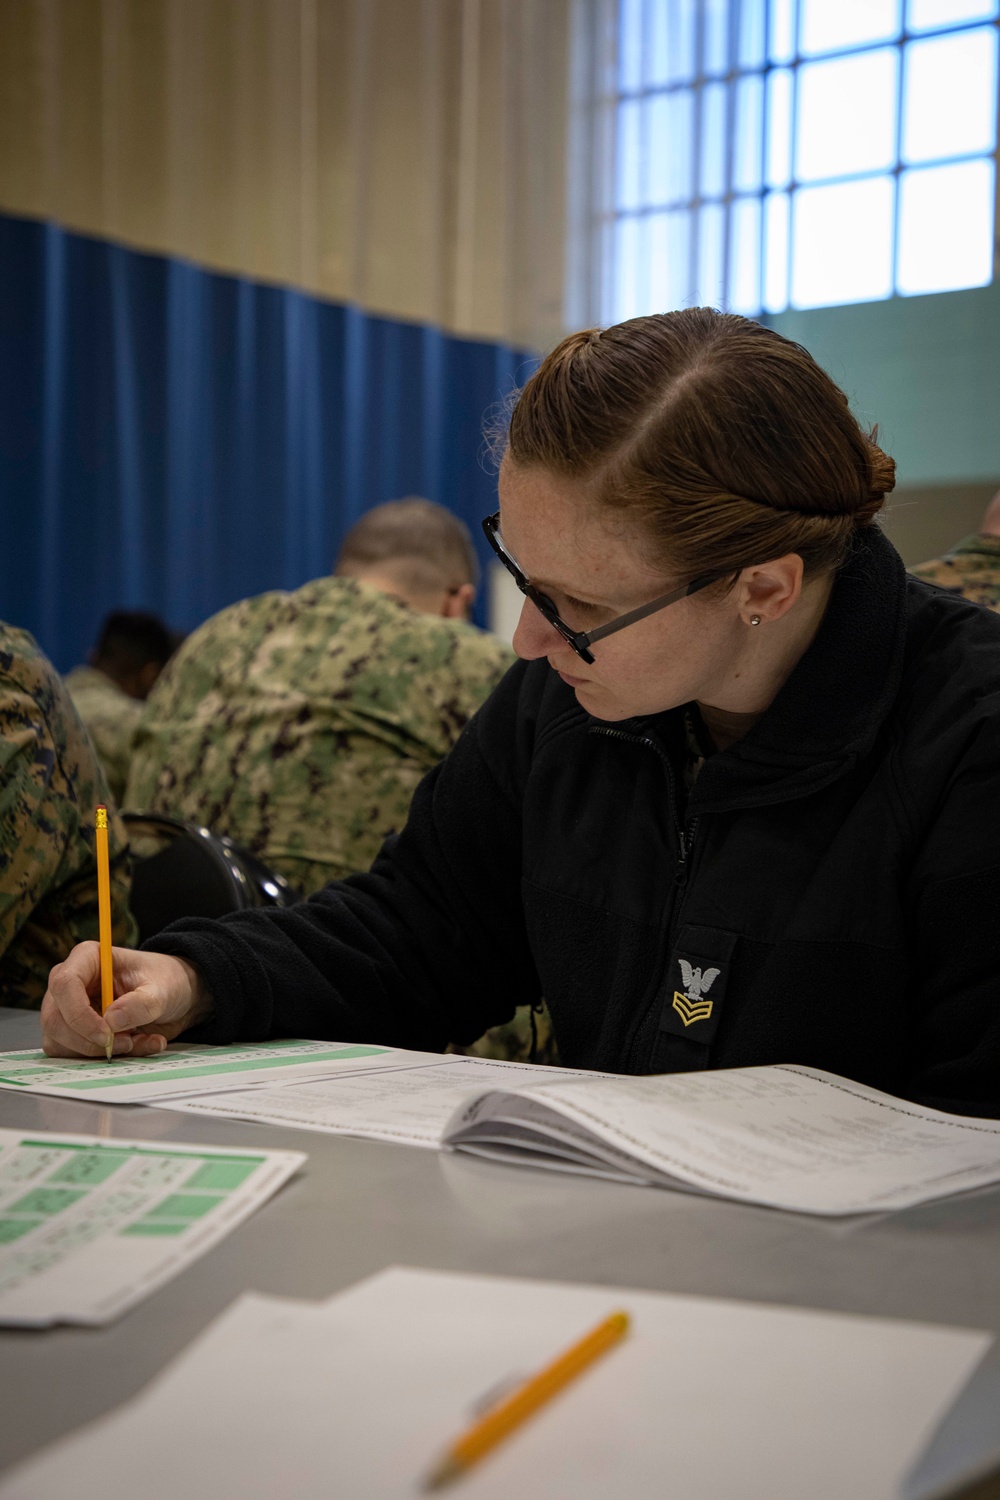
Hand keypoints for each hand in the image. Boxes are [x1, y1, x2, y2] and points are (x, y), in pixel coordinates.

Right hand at [42, 943, 213, 1058]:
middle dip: (88, 1041)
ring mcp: (68, 1010)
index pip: (64, 984)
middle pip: (55, 1019)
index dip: (79, 1015)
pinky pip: (74, 1054)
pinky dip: (103, 1058)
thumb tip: (110, 1021)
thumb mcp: (162, 990)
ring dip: (98, 1052)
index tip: (106, 1034)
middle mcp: (70, 984)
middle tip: (126, 1043)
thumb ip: (140, 1004)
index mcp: (87, 959)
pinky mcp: (74, 1032)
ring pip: (61, 1042)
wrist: (176, 996)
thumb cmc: (166, 981)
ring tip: (138, 1041)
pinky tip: (135, 1045)